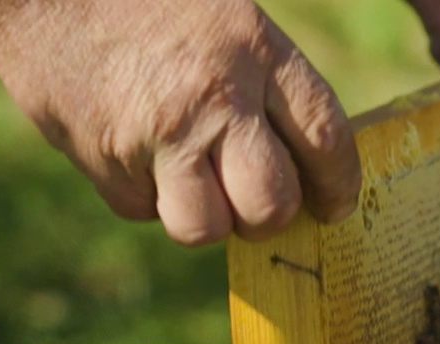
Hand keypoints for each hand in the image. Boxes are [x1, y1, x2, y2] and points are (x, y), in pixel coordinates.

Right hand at [0, 0, 361, 245]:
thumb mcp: (225, 14)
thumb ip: (265, 81)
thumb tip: (296, 158)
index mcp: (256, 48)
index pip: (326, 139)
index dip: (337, 185)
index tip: (332, 205)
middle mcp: (215, 96)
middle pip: (270, 204)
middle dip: (267, 216)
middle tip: (253, 200)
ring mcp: (156, 133)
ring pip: (204, 227)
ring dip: (204, 216)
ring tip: (191, 178)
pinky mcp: (102, 158)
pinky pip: (143, 209)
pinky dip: (146, 195)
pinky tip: (135, 151)